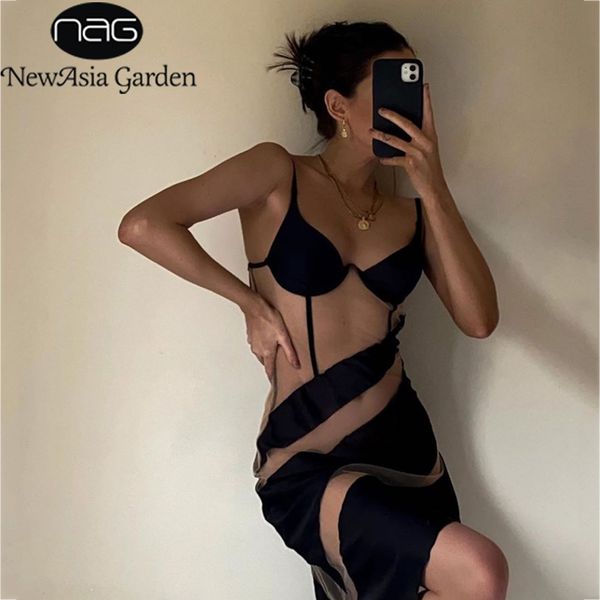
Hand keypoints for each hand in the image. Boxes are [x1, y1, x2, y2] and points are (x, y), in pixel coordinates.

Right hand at [244, 299, 300, 381]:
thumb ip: (290, 352)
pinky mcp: (251, 337)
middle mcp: (258, 350)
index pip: (269, 370)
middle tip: (277, 365)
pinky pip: (257, 345)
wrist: (255, 307)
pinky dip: (262, 345)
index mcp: (267, 352)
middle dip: (270, 365)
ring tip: (274, 350)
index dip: (272, 378)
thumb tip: (296, 365)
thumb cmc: (269, 319)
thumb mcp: (284, 336)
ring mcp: (253, 343)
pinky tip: (267, 338)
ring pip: (260, 354)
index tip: (274, 384)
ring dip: (266, 354)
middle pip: (265, 362)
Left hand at [369, 83, 448, 198]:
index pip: (428, 113)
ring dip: (381, 135)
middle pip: (407, 123)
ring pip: (395, 140)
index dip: (426, 99)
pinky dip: (386, 158)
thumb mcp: (428, 149)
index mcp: (431, 135)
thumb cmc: (430, 167)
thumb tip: (404, 126)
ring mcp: (417, 152)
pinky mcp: (410, 164)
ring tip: (371, 131)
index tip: (423, 86)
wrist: (435, 187)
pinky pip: (394, 159)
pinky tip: (380, 157)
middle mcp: (425, 142)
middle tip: (381, 109)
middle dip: (392, 115)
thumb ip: (419, 137)